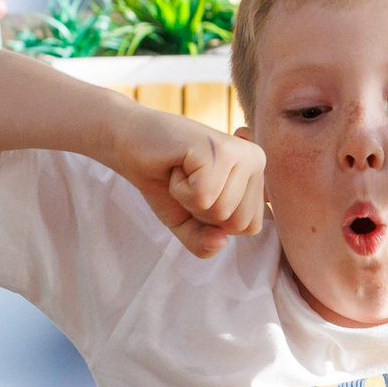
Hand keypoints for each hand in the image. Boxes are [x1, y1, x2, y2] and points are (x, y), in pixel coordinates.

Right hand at [114, 107, 268, 256]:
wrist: (130, 144)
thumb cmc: (164, 181)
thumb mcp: (187, 224)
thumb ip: (205, 242)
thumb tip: (221, 242)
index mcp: (257, 175)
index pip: (250, 227)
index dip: (214, 222)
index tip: (198, 192)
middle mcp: (256, 159)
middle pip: (239, 223)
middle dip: (203, 213)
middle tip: (188, 182)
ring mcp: (240, 152)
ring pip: (222, 212)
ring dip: (190, 199)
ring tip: (183, 173)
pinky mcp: (218, 149)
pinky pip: (203, 197)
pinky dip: (180, 189)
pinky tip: (176, 165)